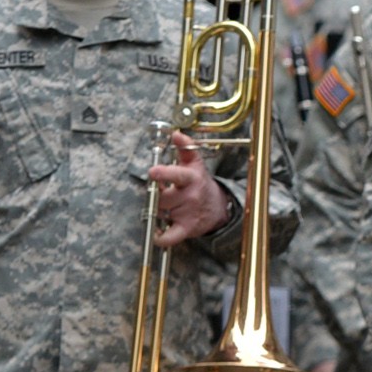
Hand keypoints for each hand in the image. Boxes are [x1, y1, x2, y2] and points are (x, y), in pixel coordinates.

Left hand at [148, 132, 232, 246]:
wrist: (217, 207)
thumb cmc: (200, 183)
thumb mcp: (195, 164)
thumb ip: (185, 148)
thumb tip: (176, 134)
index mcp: (191, 178)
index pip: (178, 175)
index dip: (164, 173)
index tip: (153, 172)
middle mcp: (190, 196)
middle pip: (162, 197)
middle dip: (156, 195)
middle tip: (159, 192)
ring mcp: (188, 214)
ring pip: (161, 213)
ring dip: (157, 210)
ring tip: (165, 205)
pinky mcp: (187, 229)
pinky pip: (170, 236)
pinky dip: (162, 237)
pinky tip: (157, 234)